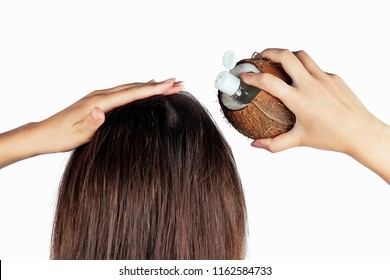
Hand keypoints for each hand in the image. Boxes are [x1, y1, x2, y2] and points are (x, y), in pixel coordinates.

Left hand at [0, 79, 182, 167]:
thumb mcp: (76, 134)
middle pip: (135, 87)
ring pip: (130, 88)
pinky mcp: (98, 101)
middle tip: (178, 83)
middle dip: (158, 85)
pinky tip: (142, 89)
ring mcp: (99, 96)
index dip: (154, 89)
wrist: (44, 134)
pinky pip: (123, 92)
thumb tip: (100, 111)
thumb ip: (90, 122)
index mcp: (99, 102)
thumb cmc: (60, 136)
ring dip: (149, 86)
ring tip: (167, 85)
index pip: (132, 93)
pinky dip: (137, 89)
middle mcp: (101, 95)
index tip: (172, 84)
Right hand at [241, 48, 389, 182]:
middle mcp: (310, 84)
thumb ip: (274, 143)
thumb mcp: (299, 140)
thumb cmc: (331, 137)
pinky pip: (315, 67)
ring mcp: (323, 78)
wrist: (360, 132)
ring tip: (279, 59)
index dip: (252, 76)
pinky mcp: (334, 77)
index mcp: (298, 100)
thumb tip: (256, 144)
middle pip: (285, 55)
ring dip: (287, 54)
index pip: (268, 82)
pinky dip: (304, 68)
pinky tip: (302, 79)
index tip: (244, 75)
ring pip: (301, 55)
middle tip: (260, 55)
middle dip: (269, 51)